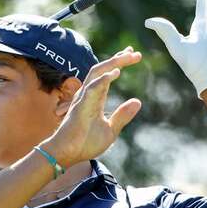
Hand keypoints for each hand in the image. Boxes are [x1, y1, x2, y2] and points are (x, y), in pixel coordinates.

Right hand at [41, 47, 141, 166]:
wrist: (68, 155)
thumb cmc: (85, 144)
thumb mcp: (110, 130)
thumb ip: (122, 115)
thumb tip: (138, 101)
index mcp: (96, 99)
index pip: (107, 76)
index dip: (118, 63)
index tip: (132, 54)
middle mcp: (89, 94)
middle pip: (102, 69)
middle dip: (118, 59)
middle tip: (134, 52)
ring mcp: (83, 98)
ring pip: (97, 73)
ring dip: (112, 63)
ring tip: (128, 56)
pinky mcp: (81, 105)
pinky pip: (92, 88)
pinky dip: (104, 79)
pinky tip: (116, 73)